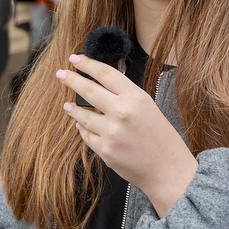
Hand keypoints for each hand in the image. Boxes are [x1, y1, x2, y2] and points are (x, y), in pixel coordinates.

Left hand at [55, 53, 197, 216]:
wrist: (168, 169)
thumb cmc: (160, 136)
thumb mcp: (147, 107)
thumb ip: (124, 95)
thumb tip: (98, 83)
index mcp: (136, 97)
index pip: (105, 74)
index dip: (87, 64)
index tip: (74, 59)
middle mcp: (122, 112)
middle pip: (88, 90)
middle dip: (71, 80)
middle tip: (60, 74)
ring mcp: (111, 132)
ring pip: (82, 114)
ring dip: (73, 109)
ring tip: (68, 105)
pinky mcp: (104, 150)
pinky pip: (86, 135)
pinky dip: (83, 129)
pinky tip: (82, 126)